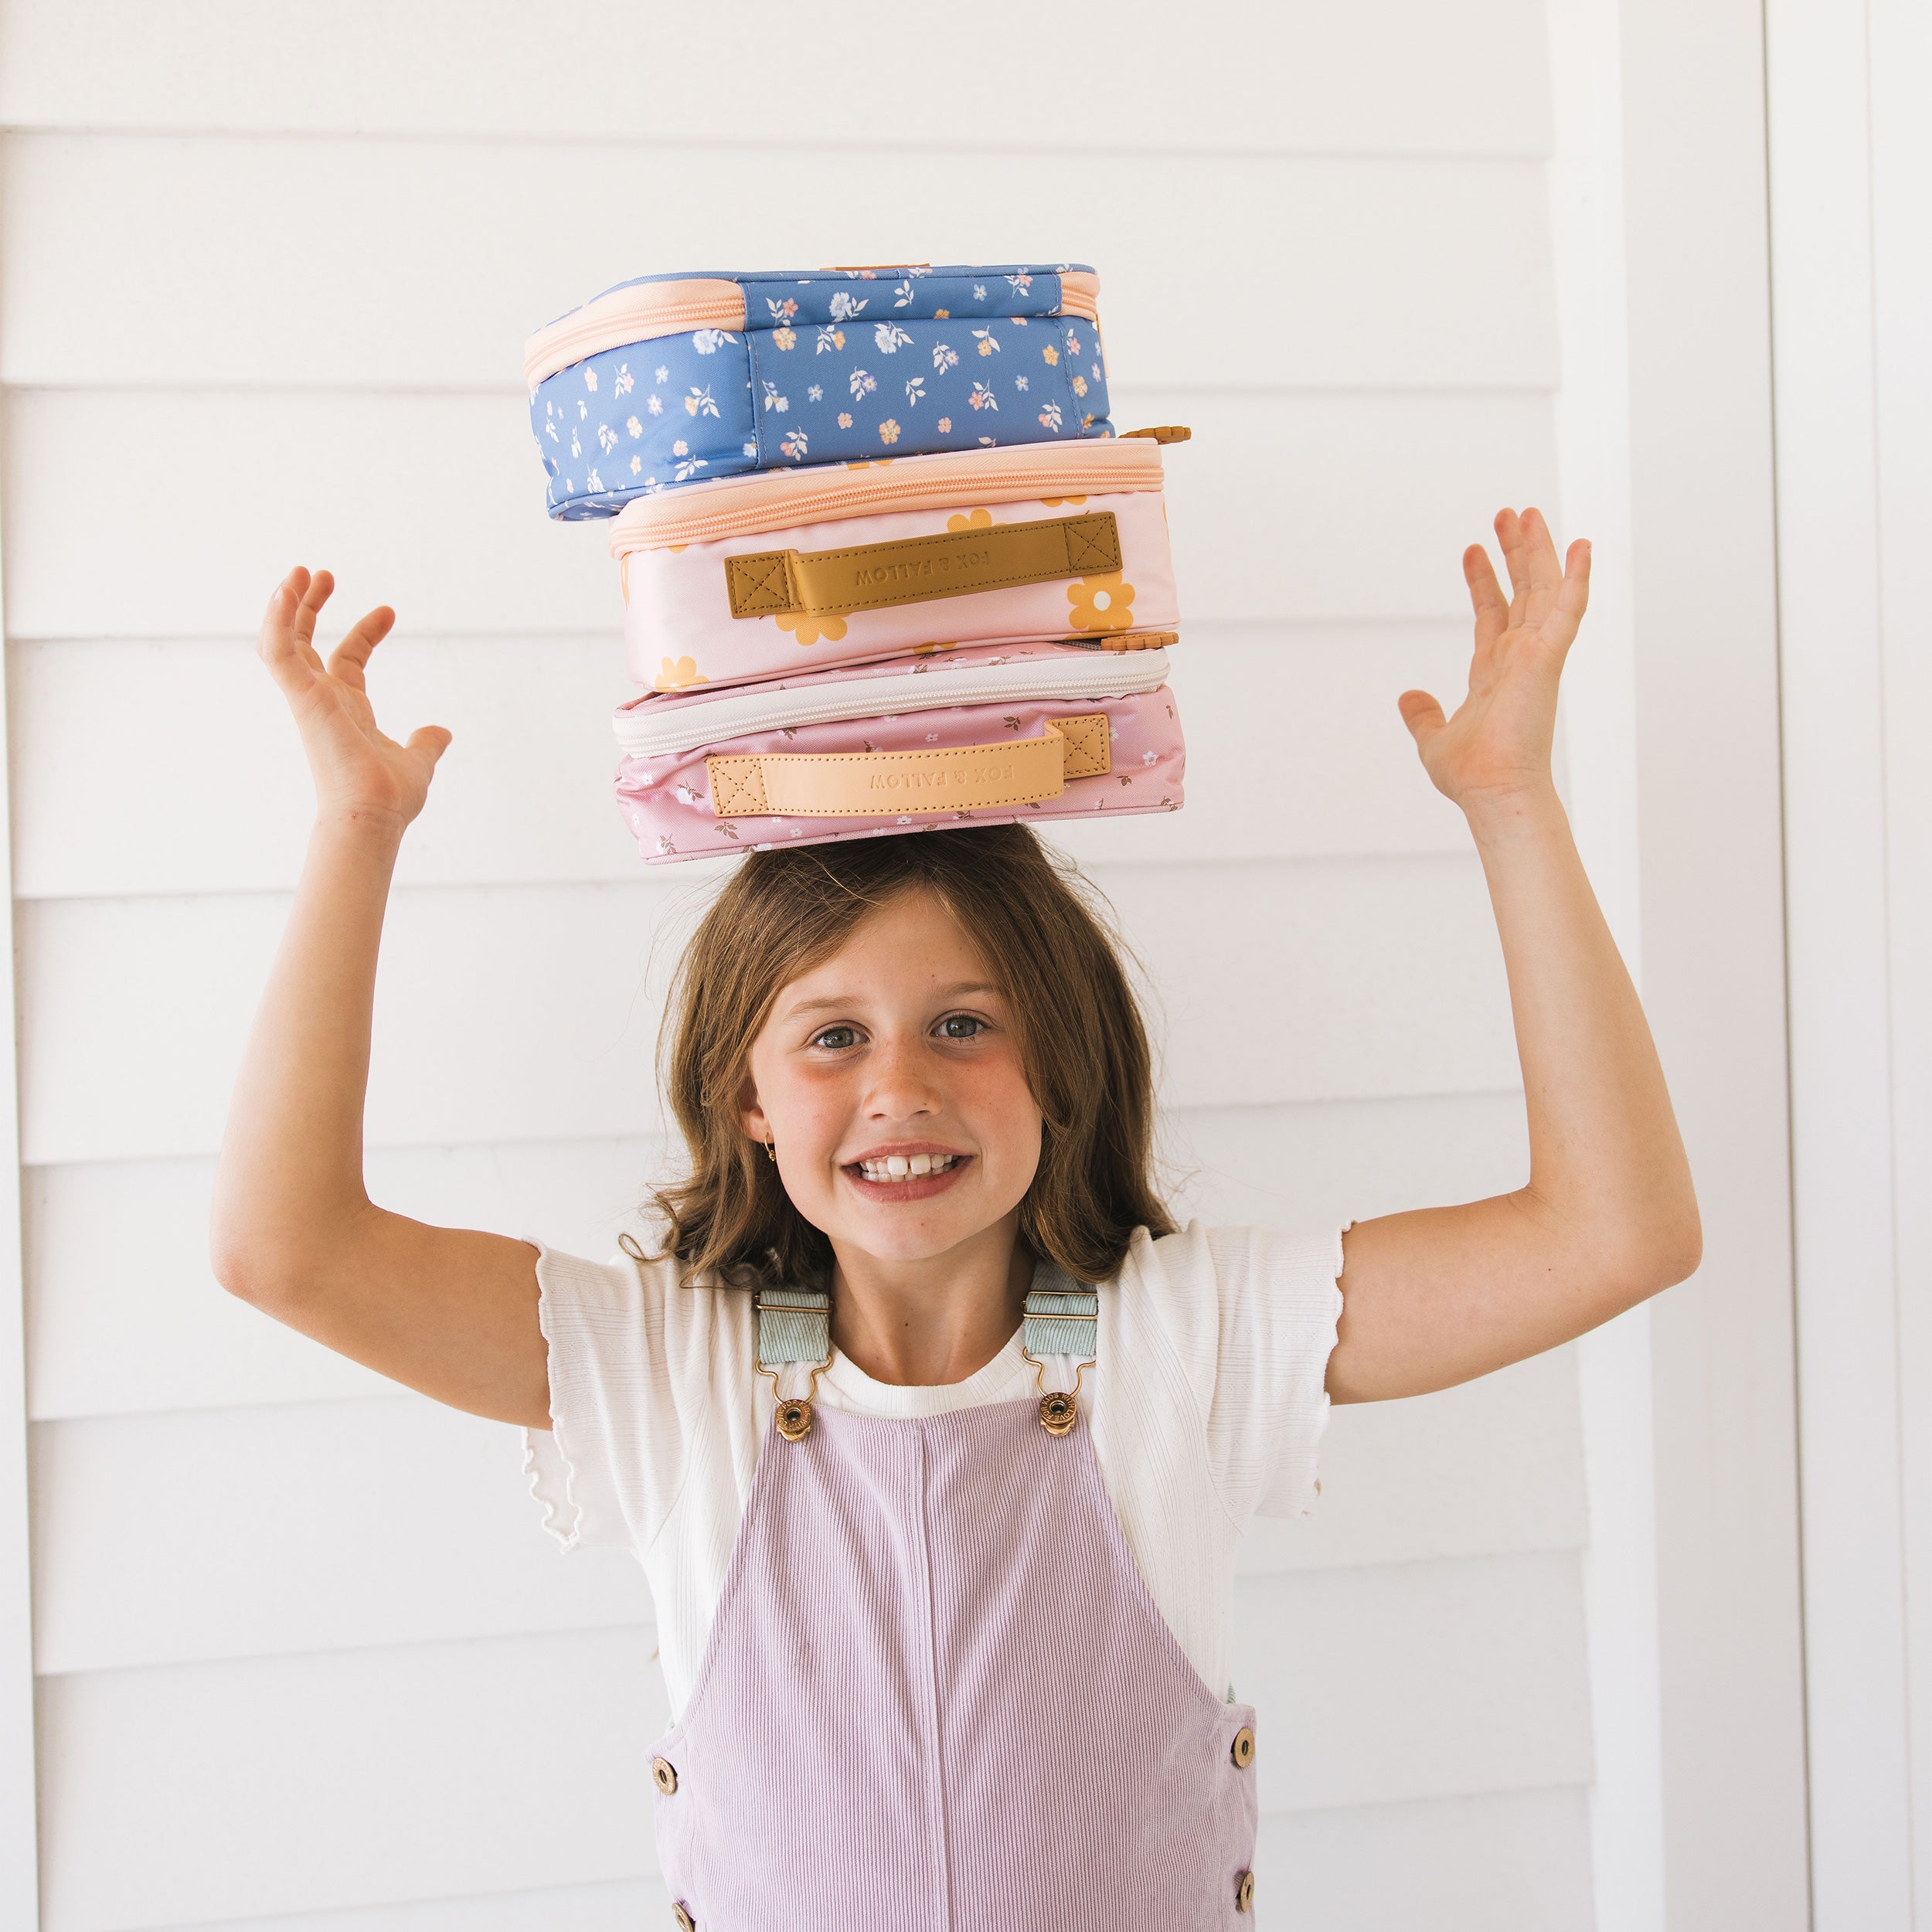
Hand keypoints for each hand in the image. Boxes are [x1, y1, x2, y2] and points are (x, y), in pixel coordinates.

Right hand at [257, 566, 450, 829]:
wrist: (374, 814)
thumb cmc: (390, 797)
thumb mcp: (417, 761)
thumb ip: (426, 744)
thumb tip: (441, 733)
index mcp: (347, 711)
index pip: (349, 660)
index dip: (366, 632)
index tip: (389, 610)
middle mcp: (323, 701)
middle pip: (306, 643)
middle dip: (312, 607)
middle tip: (323, 574)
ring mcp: (308, 698)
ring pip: (284, 642)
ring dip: (287, 605)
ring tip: (300, 571)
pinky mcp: (301, 698)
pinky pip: (277, 651)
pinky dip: (275, 619)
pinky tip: (285, 589)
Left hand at [1398, 508, 1589, 814]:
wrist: (1491, 790)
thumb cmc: (1471, 774)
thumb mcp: (1433, 738)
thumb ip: (1423, 715)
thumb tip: (1408, 697)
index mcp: (1495, 673)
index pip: (1492, 614)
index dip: (1483, 581)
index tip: (1471, 549)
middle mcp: (1520, 659)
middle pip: (1521, 592)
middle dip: (1514, 553)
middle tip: (1507, 514)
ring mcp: (1536, 655)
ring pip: (1542, 590)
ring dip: (1537, 551)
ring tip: (1526, 513)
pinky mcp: (1548, 657)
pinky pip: (1567, 609)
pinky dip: (1576, 577)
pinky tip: (1582, 544)